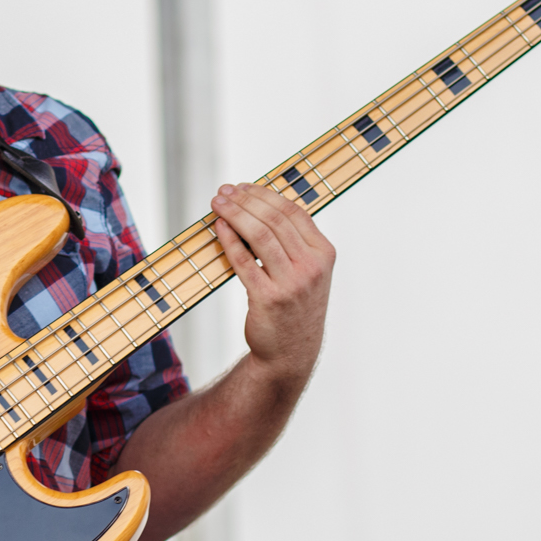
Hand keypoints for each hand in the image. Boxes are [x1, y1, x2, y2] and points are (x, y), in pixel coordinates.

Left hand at [209, 182, 335, 392]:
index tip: (243, 187)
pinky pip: (243, 261)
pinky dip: (229, 239)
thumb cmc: (295, 307)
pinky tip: (218, 227)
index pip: (293, 212)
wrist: (291, 352)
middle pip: (274, 219)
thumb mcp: (308, 272)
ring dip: (234, 214)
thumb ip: (294, 242)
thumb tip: (261, 206)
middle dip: (245, 200)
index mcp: (323, 254)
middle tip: (224, 191)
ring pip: (259, 235)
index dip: (265, 194)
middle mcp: (311, 267)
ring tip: (217, 203)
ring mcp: (291, 283)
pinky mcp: (267, 298)